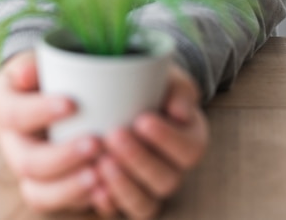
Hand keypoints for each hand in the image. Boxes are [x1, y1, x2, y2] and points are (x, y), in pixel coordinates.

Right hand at [0, 51, 103, 212]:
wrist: (46, 89)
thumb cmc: (44, 70)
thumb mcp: (35, 57)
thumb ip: (32, 61)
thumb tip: (26, 73)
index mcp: (2, 108)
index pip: (14, 114)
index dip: (40, 111)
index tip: (72, 103)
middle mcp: (11, 144)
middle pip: (27, 162)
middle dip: (62, 157)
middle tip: (96, 143)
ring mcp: (29, 170)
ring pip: (39, 192)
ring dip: (70, 188)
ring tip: (101, 176)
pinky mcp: (50, 186)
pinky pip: (60, 202)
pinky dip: (83, 200)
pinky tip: (106, 190)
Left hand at [93, 65, 208, 218]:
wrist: (128, 94)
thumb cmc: (152, 84)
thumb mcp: (170, 78)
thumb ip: (179, 89)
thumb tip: (179, 112)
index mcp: (190, 140)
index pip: (188, 148)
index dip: (167, 139)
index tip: (142, 119)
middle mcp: (174, 170)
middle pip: (166, 179)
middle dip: (139, 159)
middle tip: (114, 135)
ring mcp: (150, 188)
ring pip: (145, 202)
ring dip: (123, 185)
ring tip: (102, 161)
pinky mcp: (126, 198)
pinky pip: (122, 212)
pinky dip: (109, 202)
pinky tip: (94, 187)